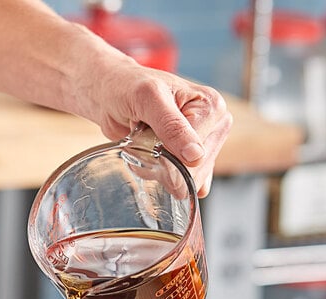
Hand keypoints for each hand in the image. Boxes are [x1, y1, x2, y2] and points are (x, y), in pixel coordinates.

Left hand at [76, 46, 232, 197]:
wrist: (111, 93)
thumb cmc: (128, 87)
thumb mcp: (148, 99)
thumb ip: (172, 126)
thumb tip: (196, 156)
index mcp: (212, 107)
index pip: (198, 155)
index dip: (169, 158)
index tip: (148, 139)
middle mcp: (214, 126)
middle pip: (193, 172)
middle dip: (162, 164)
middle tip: (143, 140)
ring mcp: (201, 145)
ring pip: (182, 181)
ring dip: (155, 169)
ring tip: (144, 144)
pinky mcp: (187, 158)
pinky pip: (177, 183)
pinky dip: (156, 174)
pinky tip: (148, 157)